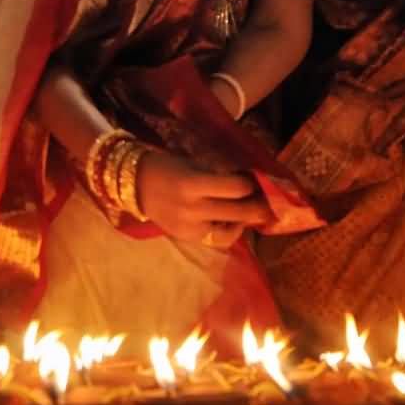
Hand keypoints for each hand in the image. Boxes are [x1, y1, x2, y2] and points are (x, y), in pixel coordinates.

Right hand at [136, 150, 270, 242]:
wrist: (134, 186)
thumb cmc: (166, 167)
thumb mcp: (192, 165)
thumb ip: (218, 175)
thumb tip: (249, 181)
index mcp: (192, 184)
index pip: (236, 188)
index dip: (251, 184)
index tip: (258, 180)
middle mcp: (192, 209)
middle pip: (239, 212)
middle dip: (258, 206)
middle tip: (269, 200)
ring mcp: (189, 227)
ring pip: (230, 232)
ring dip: (244, 222)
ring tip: (251, 212)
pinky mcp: (186, 238)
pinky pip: (216, 239)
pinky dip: (228, 232)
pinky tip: (231, 222)